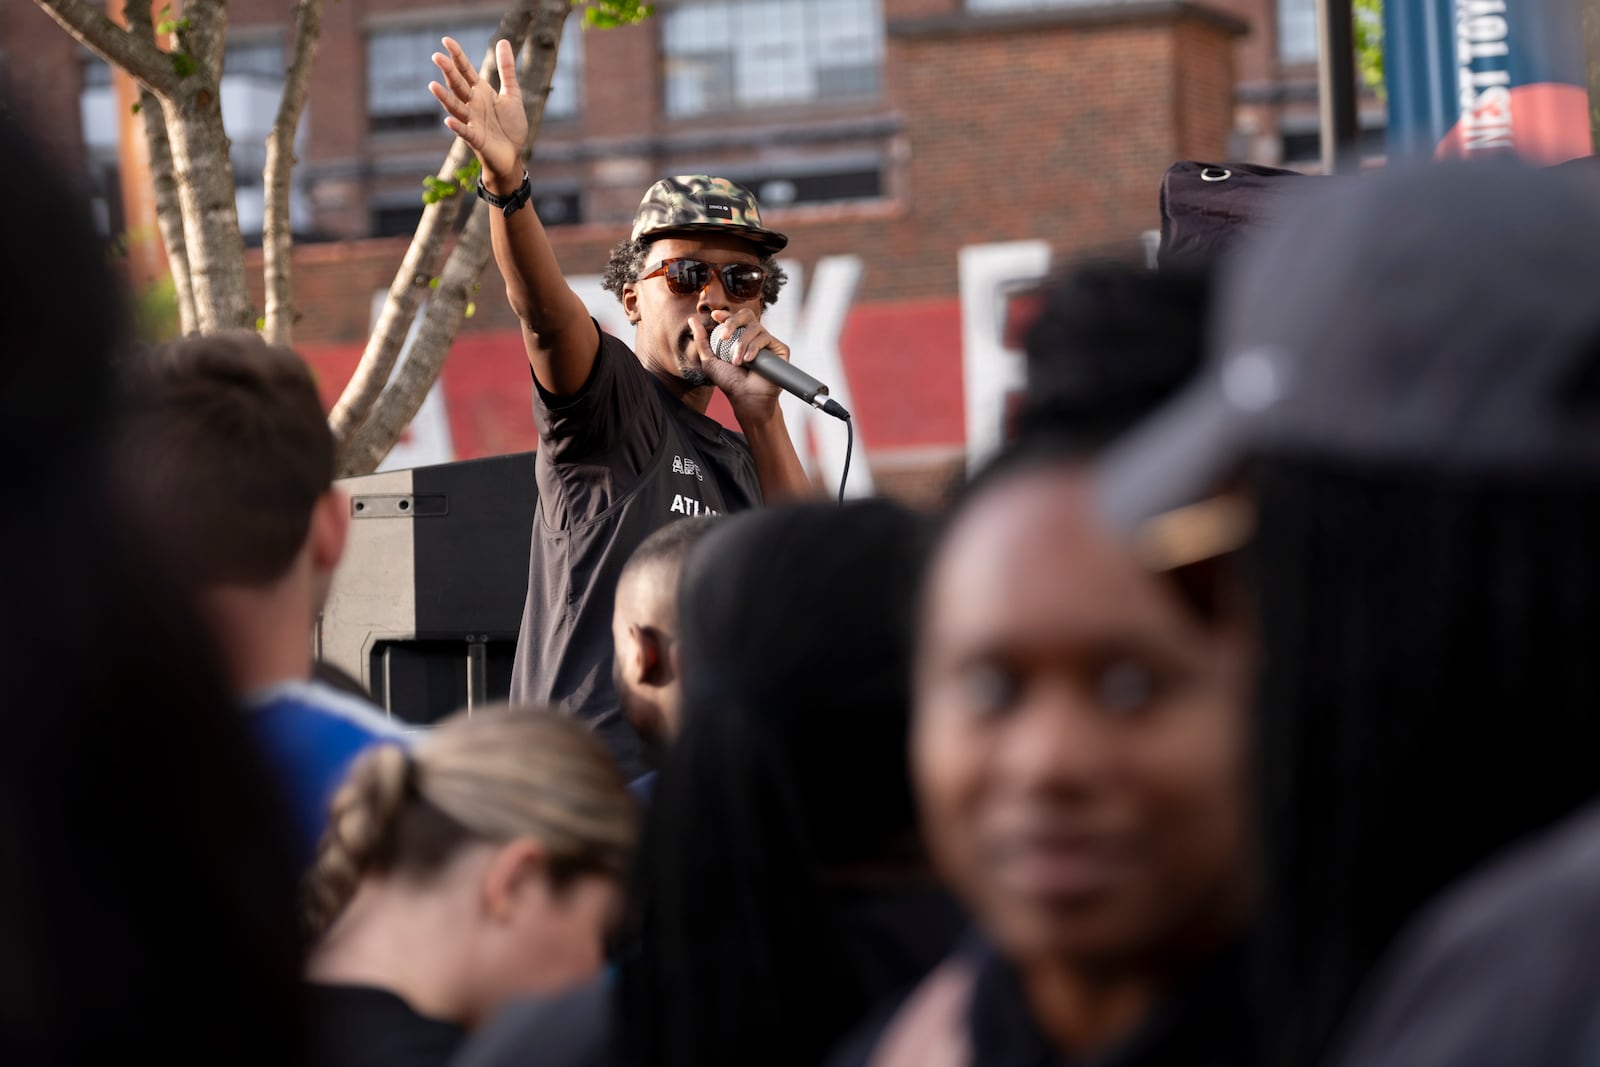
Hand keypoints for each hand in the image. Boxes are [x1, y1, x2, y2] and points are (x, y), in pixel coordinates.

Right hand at [429, 37, 526, 192]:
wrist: (513, 155)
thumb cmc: (510, 126)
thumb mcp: (512, 94)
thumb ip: (506, 69)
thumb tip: (502, 41)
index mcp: (480, 92)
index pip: (465, 70)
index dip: (457, 56)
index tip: (446, 40)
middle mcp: (472, 105)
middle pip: (458, 86)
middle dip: (448, 72)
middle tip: (437, 56)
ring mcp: (472, 122)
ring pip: (456, 107)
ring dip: (444, 98)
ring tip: (432, 85)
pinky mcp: (476, 139)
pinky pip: (465, 132)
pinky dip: (457, 127)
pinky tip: (448, 121)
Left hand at [690, 309, 787, 422]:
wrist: (746, 397)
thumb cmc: (729, 382)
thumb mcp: (709, 360)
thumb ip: (701, 340)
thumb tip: (692, 320)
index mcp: (738, 336)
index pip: (733, 318)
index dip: (725, 314)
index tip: (714, 316)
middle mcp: (753, 336)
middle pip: (746, 315)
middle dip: (733, 322)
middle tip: (724, 336)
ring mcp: (767, 342)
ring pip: (755, 328)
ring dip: (741, 344)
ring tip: (737, 361)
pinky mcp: (779, 348)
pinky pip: (766, 338)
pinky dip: (754, 348)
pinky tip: (749, 361)